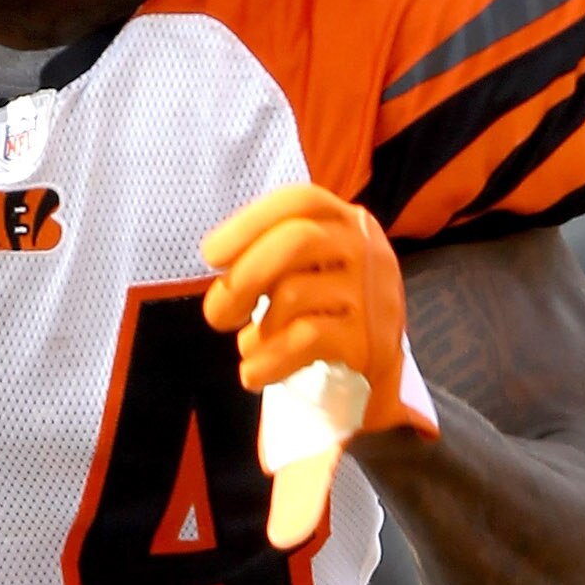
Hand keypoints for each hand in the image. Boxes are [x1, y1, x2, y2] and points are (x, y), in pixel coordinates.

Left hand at [201, 181, 435, 548]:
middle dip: (244, 276)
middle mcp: (369, 251)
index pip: (300, 202)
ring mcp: (374, 295)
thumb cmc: (324, 318)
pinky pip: (303, 340)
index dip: (250, 222)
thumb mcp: (306, 274)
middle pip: (297, 241)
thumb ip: (270, 259)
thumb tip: (220, 260)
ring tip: (251, 349)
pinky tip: (253, 375)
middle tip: (218, 315)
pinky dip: (267, 361)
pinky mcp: (369, 341)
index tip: (210, 255)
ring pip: (295, 294)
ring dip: (258, 330)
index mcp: (349, 224)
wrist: (373, 382)